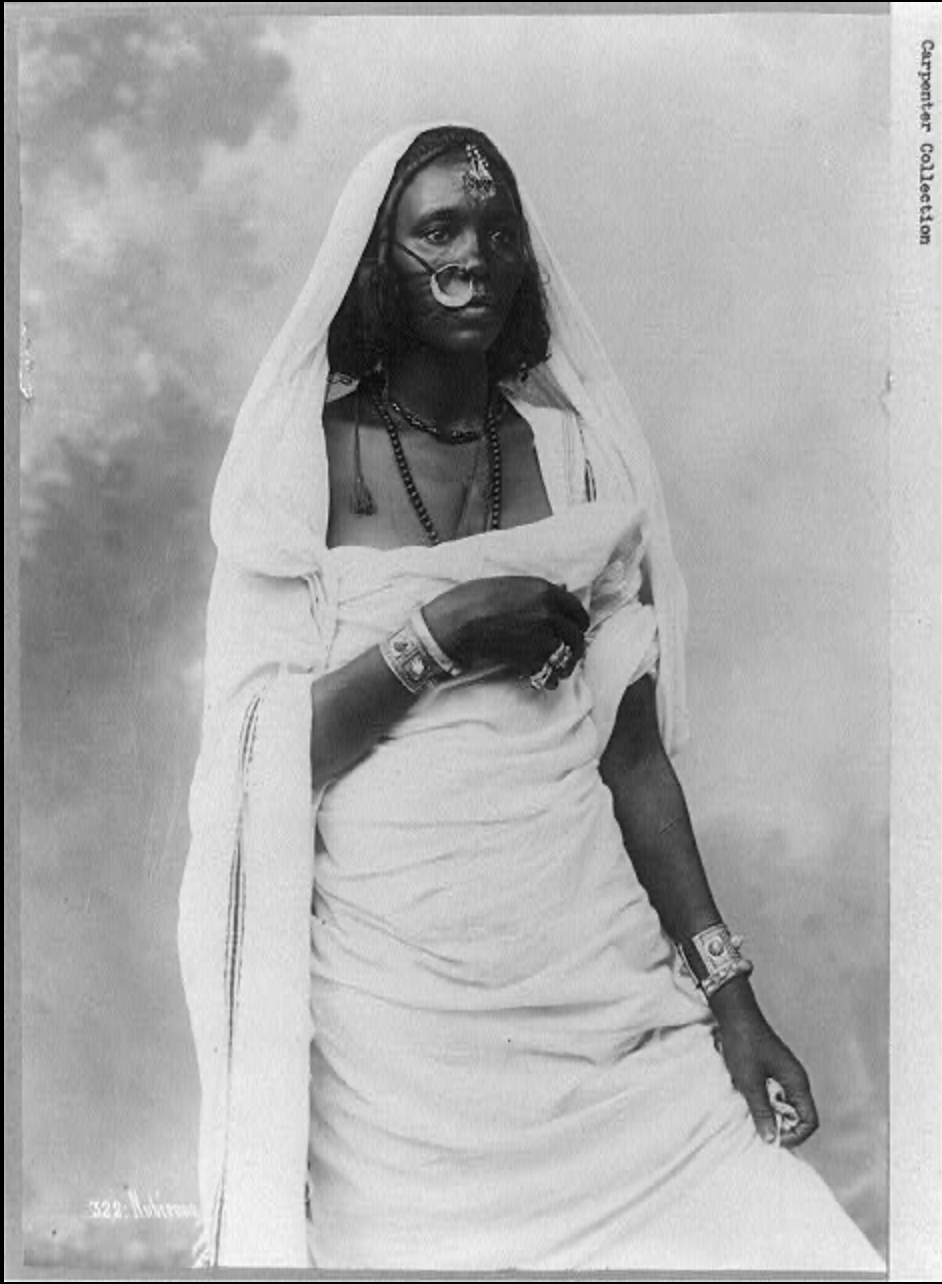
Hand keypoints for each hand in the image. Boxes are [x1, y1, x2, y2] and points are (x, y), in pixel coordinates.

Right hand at [423, 577, 589, 681]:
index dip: (579, 621)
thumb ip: (536, 591)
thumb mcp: (509, 584)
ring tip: (561, 670)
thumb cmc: (474, 598)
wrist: (456, 624)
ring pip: (566, 656)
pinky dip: (549, 679)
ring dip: (565, 665)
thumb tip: (560, 591)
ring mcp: (541, 638)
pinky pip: (549, 672)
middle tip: (571, 652)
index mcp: (545, 591)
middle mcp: (548, 614)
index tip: (577, 627)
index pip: (577, 609)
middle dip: (575, 645)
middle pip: (576, 635)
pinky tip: (547, 680)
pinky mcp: (530, 659)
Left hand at [716, 1007, 818, 1148]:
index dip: (795, 1136)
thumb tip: (771, 1139)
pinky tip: (749, 1099)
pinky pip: (776, 1095)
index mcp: (797, 1082)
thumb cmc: (744, 1045)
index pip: (809, 1121)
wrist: (734, 1014)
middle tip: (759, 1127)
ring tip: (753, 1113)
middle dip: (782, 1126)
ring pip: (786, 1106)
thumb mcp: (750, 1083)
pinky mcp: (774, 1070)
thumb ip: (762, 1111)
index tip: (772, 1137)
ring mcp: (786, 1074)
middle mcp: (797, 1080)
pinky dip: (765, 1101)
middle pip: (799, 1116)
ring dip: (772, 1113)